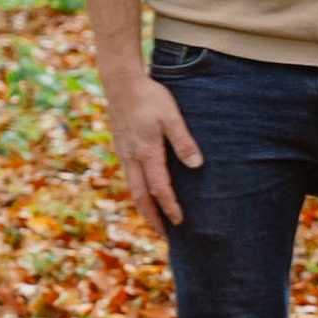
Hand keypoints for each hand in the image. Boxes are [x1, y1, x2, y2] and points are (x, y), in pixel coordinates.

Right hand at [102, 71, 202, 236]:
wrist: (122, 83)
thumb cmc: (151, 98)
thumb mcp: (172, 116)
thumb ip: (183, 141)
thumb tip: (197, 165)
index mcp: (147, 153)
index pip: (159, 189)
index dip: (169, 207)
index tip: (180, 221)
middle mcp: (133, 158)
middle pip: (141, 197)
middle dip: (152, 217)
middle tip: (164, 234)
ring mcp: (124, 154)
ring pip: (132, 188)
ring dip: (143, 207)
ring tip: (154, 220)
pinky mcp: (121, 148)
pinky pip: (128, 177)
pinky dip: (136, 192)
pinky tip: (143, 192)